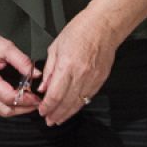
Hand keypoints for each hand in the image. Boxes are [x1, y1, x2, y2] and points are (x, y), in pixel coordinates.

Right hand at [0, 24, 39, 117]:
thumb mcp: (6, 47)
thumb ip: (23, 62)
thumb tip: (36, 74)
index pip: (9, 97)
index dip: (25, 100)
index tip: (36, 97)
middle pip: (5, 110)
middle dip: (23, 109)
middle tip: (36, 102)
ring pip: (0, 110)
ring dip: (16, 109)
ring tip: (29, 101)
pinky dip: (8, 105)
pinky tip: (18, 98)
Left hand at [36, 9, 119, 125]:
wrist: (104, 25)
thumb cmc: (80, 30)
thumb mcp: (56, 47)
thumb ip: (49, 69)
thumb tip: (44, 87)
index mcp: (67, 66)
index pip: (55, 94)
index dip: (48, 106)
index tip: (42, 111)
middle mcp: (81, 75)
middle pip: (67, 102)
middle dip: (56, 114)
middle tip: (49, 121)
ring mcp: (93, 79)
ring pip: (78, 103)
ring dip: (67, 113)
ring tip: (58, 119)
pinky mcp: (101, 79)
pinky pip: (88, 97)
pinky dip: (79, 105)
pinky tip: (72, 109)